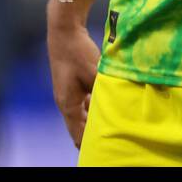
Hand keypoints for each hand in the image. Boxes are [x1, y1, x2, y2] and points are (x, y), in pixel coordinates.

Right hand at [47, 11, 100, 148]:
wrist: (64, 30)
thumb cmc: (78, 52)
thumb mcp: (95, 73)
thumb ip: (104, 91)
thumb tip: (117, 104)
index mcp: (68, 104)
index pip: (79, 134)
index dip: (90, 144)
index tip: (103, 150)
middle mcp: (66, 102)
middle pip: (79, 127)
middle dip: (93, 135)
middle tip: (111, 141)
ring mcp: (68, 93)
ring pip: (82, 115)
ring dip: (94, 121)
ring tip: (111, 127)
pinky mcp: (73, 84)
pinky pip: (84, 103)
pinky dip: (94, 108)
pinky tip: (107, 107)